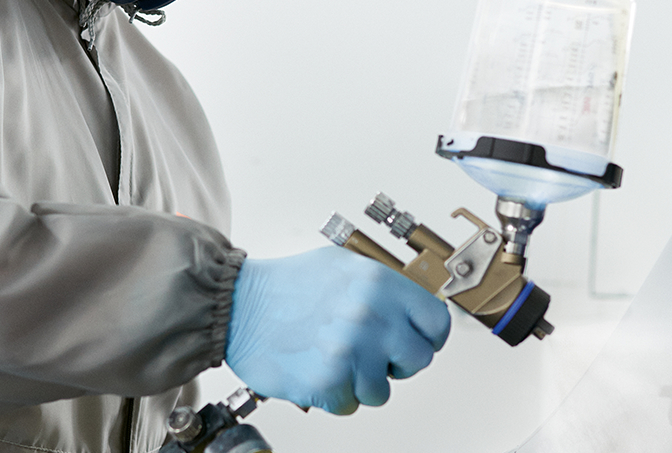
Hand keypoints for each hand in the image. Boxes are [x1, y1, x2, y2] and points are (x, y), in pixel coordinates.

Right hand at [224, 246, 451, 413]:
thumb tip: (411, 309)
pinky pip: (351, 405)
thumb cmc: (284, 286)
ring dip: (361, 383)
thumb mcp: (343, 266)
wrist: (235, 306)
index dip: (427, 337)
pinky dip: (334, 395)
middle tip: (371, 355)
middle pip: (418, 360)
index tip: (416, 342)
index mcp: (380, 284)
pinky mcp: (329, 382)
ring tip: (335, 361)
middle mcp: (371, 317)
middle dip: (396, 363)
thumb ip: (382, 288)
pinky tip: (318, 370)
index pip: (436, 323)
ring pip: (383, 391)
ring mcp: (351, 352)